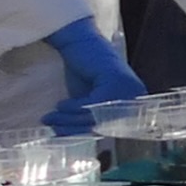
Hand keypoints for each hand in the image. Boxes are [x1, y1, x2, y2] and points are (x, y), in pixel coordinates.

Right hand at [41, 18, 147, 136]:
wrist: (80, 44)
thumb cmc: (85, 74)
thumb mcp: (90, 102)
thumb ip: (92, 119)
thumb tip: (84, 141)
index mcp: (134, 106)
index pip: (112, 129)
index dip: (87, 134)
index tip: (64, 138)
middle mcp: (136, 97)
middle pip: (105, 124)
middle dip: (75, 129)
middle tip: (53, 130)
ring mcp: (128, 89)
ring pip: (97, 115)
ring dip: (70, 119)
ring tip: (50, 118)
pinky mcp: (116, 81)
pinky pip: (93, 104)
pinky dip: (75, 107)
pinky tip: (60, 105)